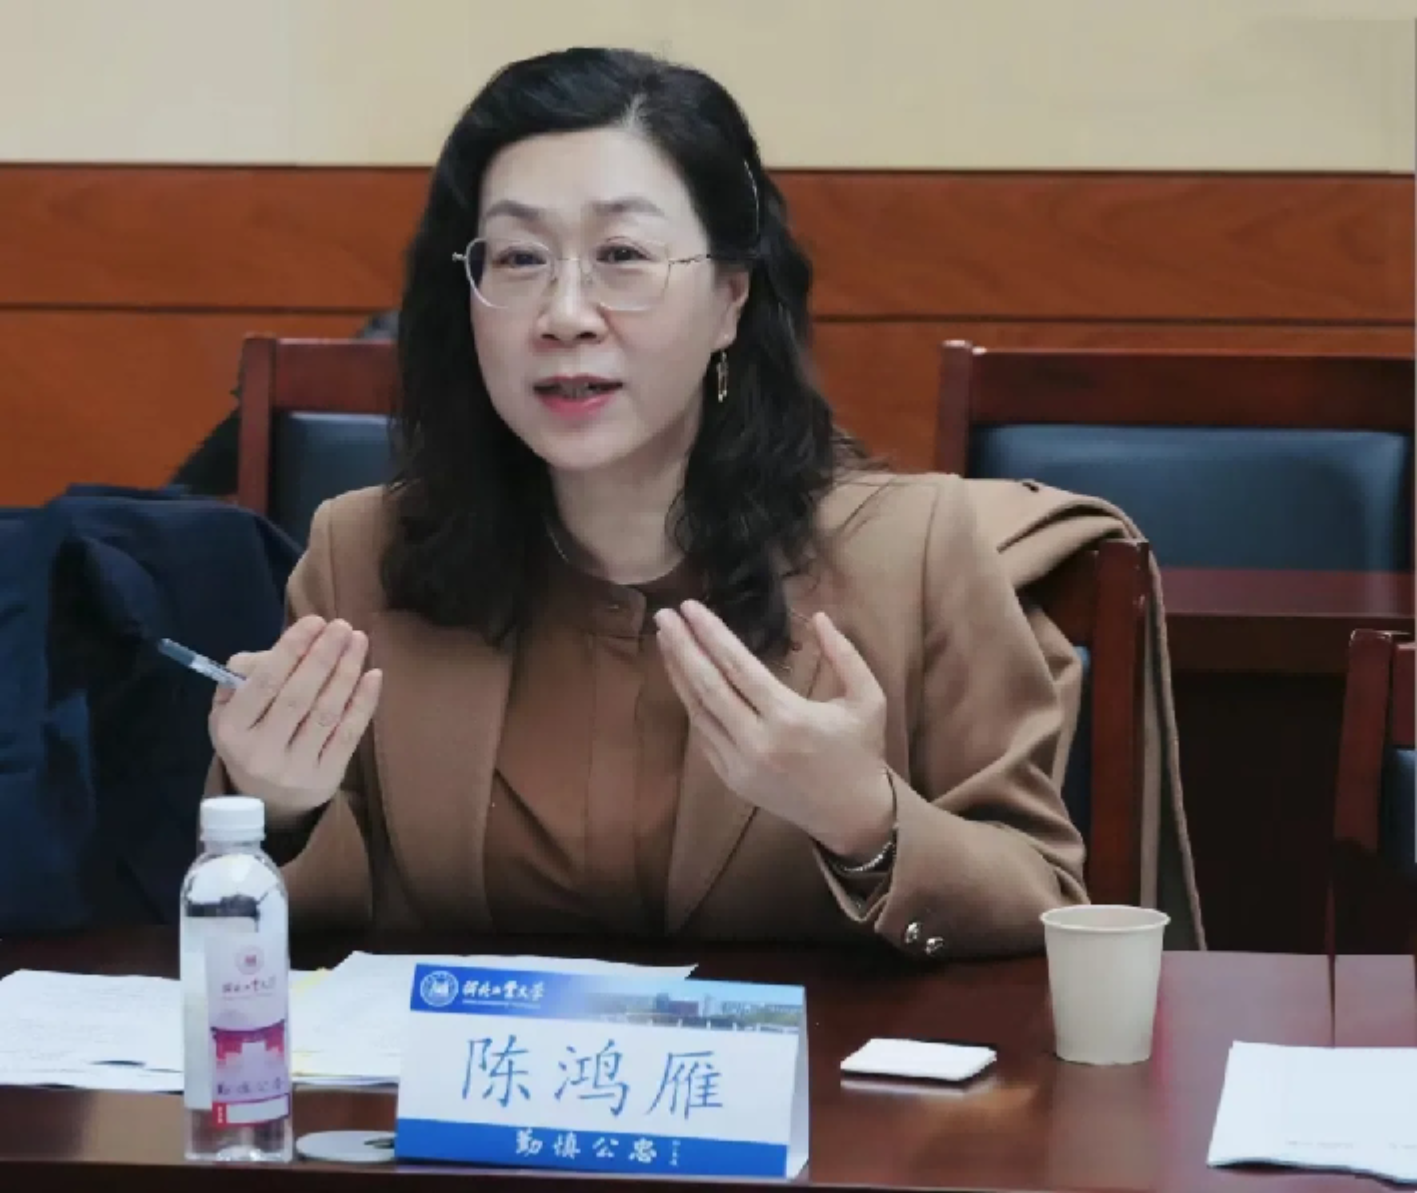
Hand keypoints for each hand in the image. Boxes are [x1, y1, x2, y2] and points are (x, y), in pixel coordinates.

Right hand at [208, 614, 382, 819]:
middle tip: (343, 626)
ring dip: (346, 672)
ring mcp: (295, 768)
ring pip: (326, 713)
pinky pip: (348, 734)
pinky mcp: (326, 777)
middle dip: (323, 656)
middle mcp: (262, 751)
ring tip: (359, 641)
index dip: (291, 649)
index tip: (314, 621)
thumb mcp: (229, 711)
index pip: (264, 684)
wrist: (269, 802)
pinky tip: (374, 675)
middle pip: (298, 696)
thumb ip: (245, 676)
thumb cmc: (251, 739)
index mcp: (232, 730)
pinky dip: (363, 703)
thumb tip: (285, 646)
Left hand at [654, 601, 891, 860]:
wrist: (851, 815)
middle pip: (708, 686)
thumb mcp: (868, 698)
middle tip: (663, 617)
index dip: (711, 635)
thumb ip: (845, 654)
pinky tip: (683, 677)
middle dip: (682, 647)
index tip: (690, 608)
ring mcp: (739, 763)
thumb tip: (820, 617)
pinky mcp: (731, 779)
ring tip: (665, 640)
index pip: (738, 666)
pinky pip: (704, 734)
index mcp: (789, 717)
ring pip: (698, 711)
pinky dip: (691, 703)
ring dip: (678, 673)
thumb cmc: (861, 751)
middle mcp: (757, 741)